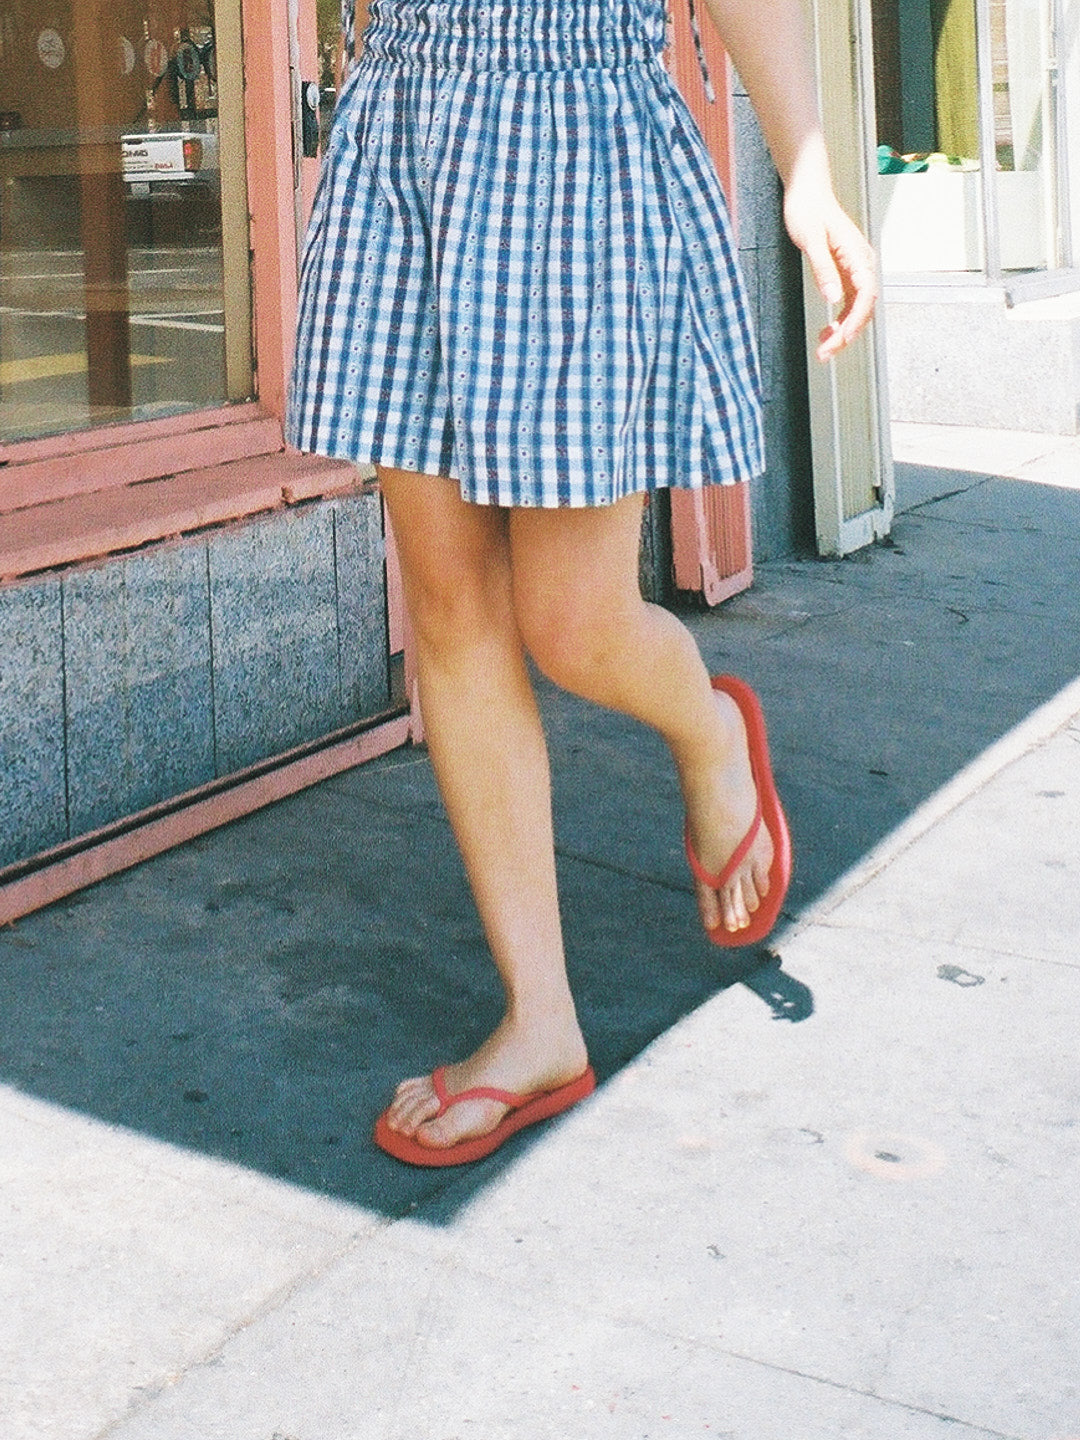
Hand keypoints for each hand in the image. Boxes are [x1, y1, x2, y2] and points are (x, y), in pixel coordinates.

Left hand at [784, 184, 877, 361]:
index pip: (866, 294)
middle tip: (825, 353)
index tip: (842, 337)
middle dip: (847, 333)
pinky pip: (849, 302)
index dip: (856, 320)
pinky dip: (839, 320)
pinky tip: (827, 331)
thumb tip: (833, 298)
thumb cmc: (808, 209)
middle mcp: (862, 264)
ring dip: (843, 331)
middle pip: (863, 307)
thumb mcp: (811, 239)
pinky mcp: (845, 272)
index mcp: (857, 255)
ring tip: (824, 349)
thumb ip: (823, 269)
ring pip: (856, 309)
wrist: (807, 191)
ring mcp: (855, 269)